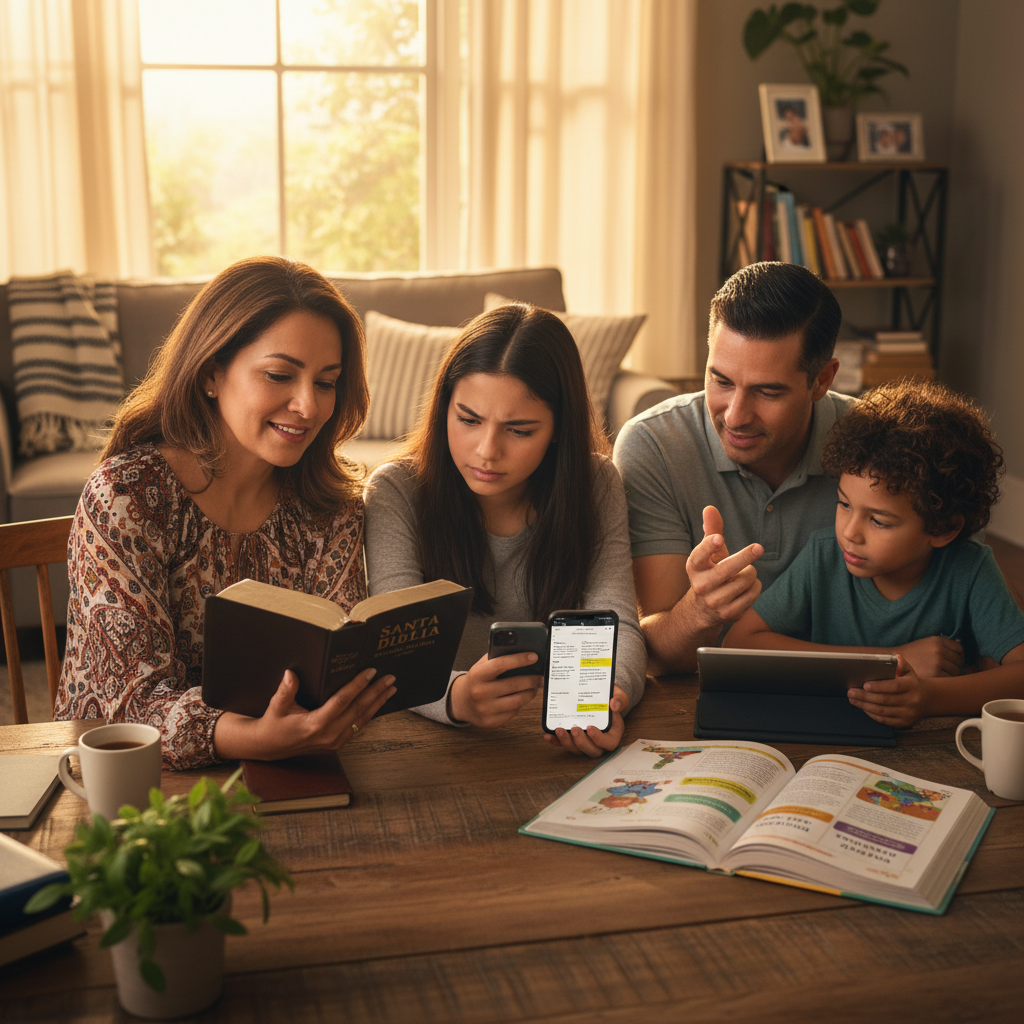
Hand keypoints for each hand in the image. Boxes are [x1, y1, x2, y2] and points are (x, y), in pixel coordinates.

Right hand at [214, 667, 395, 760]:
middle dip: (376, 692)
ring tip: (391, 689)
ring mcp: (335, 741)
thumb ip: (285, 690)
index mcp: (315, 724)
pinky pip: (358, 726)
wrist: (270, 747)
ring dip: (378, 703)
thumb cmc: (274, 724)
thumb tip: (290, 674)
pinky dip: (370, 714)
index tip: (371, 672)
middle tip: (390, 678)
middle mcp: (329, 734)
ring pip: (362, 719)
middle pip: (358, 710)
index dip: (358, 685)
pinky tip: (379, 703)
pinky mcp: (337, 743)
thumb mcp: (276, 706)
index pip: (343, 701)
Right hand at [448, 651, 541, 727]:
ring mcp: (485, 709)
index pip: (501, 664)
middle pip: (514, 684)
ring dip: (530, 692)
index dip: (519, 660)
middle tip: (539, 676)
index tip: (533, 657)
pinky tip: (521, 697)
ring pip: (517, 700)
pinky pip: (513, 712)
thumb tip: (521, 651)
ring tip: (534, 687)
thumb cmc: (476, 681)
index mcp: (477, 675)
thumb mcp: (481, 666)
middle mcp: (480, 693)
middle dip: (531, 679)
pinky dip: (521, 704)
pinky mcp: (491, 722)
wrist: (461, 702)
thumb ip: (497, 657)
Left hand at [545, 686, 628, 756]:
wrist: (602, 698)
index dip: (599, 739)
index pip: (609, 743)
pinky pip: (565, 744)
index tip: (590, 728)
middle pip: (592, 750)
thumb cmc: (611, 699)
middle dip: (581, 742)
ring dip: (567, 742)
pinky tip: (548, 735)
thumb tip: (614, 704)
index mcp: (613, 733)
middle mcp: (600, 741)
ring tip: (559, 730)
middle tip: (574, 729)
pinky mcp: (574, 739)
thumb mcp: (619, 696)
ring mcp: (586, 741)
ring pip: (577, 750)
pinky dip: (556, 741)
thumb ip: (619, 699)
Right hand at [684, 506, 762, 628]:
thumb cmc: (710, 572)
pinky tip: (747, 586)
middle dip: (745, 556)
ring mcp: (714, 601)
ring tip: (744, 573)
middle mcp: (701, 586)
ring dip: (750, 572)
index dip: (708, 547)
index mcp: (694, 567)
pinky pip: (752, 593)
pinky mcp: (729, 614)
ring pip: (745, 579)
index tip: (719, 539)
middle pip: (727, 569)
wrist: (702, 610)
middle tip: (759, 547)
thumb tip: (710, 508)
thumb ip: (711, 531)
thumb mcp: (709, 554)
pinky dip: (755, 586)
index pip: (699, 555)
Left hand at [847, 655, 926, 727]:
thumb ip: (901, 664)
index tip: (864, 685)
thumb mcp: (908, 671)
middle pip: (884, 700)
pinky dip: (871, 714)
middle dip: (865, 696)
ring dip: (864, 705)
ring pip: (882, 711)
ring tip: (852, 699)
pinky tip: (862, 707)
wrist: (925, 700)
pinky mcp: (904, 723)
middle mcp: (912, 701)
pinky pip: (884, 720)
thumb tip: (895, 657)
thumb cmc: (910, 682)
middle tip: (850, 692)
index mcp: (912, 686)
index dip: (879, 686)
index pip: (894, 686)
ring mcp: (908, 713)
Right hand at [893, 636, 962, 676]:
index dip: (959, 655)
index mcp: (937, 641)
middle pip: (958, 660)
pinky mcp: (935, 673)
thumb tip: (960, 641)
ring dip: (951, 673)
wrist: (895, 663)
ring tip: (940, 673)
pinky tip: (937, 677)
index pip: (959, 649)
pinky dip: (945, 679)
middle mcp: (939, 650)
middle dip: (954, 665)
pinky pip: (949, 678)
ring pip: (956, 670)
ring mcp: (937, 662)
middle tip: (946, 668)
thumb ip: (943, 643)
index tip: (955, 660)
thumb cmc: (912, 653)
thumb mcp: (927, 643)